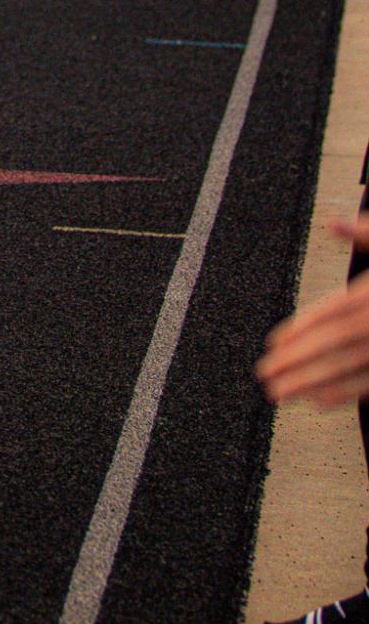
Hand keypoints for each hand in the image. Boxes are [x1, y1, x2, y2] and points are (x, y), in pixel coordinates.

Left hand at [259, 218, 368, 406]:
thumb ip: (364, 234)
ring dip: (311, 383)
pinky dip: (344, 394)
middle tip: (265, 374)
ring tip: (279, 392)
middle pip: (334, 344)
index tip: (274, 343)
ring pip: (349, 368)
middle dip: (297, 360)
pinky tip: (317, 400)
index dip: (301, 327)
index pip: (333, 312)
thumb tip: (332, 222)